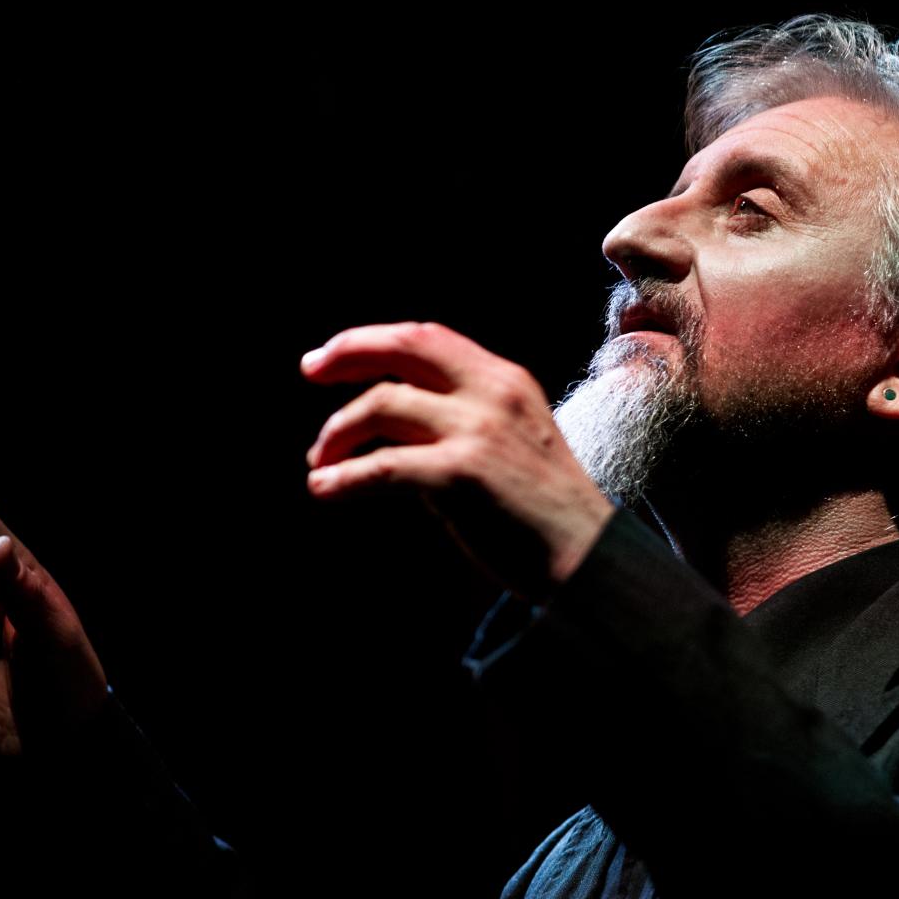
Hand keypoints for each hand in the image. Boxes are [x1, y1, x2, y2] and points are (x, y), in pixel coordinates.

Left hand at [302, 322, 615, 597]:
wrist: (588, 561)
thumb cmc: (544, 514)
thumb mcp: (514, 442)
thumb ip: (462, 421)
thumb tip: (387, 425)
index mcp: (506, 381)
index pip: (428, 337)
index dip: (374, 340)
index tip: (334, 357)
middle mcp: (492, 393)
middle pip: (403, 347)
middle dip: (347, 353)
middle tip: (310, 371)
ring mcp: (477, 431)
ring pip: (380, 406)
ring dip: (337, 434)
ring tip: (320, 464)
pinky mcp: (460, 475)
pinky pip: (381, 467)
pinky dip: (343, 478)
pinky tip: (324, 489)